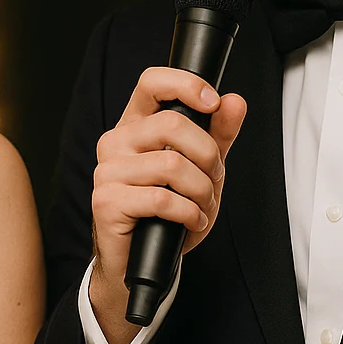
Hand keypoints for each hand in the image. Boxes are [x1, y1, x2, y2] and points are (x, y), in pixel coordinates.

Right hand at [89, 67, 246, 343]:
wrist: (140, 261)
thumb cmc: (167, 212)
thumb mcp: (201, 168)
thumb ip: (218, 134)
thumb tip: (235, 101)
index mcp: (135, 125)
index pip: (152, 82)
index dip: (185, 84)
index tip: (213, 102)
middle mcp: (116, 141)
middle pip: (172, 124)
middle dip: (207, 154)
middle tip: (213, 178)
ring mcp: (108, 171)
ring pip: (172, 165)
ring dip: (201, 191)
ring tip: (202, 206)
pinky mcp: (107, 201)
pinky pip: (163, 199)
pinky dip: (189, 213)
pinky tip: (192, 222)